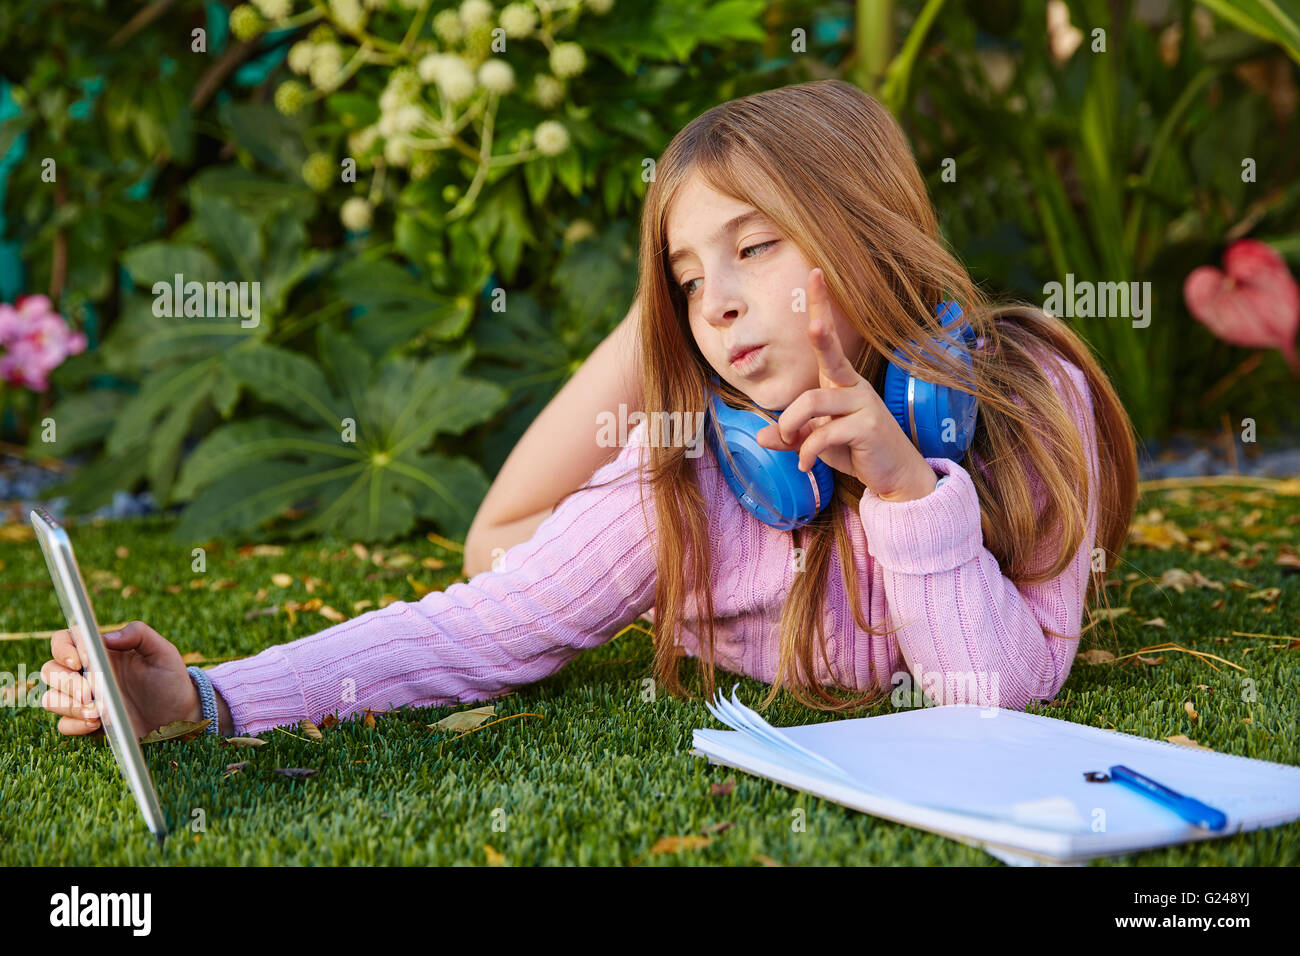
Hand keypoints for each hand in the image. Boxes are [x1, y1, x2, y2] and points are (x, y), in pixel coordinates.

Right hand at [41, 621, 201, 738]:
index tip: (80, 661)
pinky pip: (63, 724)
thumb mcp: (163, 652)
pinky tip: (96, 724)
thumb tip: (106, 637)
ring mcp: (83, 698)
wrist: (178, 715)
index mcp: (100, 651)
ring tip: (97, 712)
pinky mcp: (85, 722)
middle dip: (66, 682)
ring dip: (69, 705)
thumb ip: (139, 634)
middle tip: (91, 693)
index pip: (64, 640)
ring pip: (51, 698)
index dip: (64, 648)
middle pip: (51, 670)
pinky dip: (74, 724)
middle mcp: (86, 672)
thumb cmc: (170, 679)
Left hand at [755, 267, 938, 501]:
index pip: (829, 341)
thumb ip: (791, 438)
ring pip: (812, 402)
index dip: (822, 307)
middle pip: (830, 357)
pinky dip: (807, 452)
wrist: (893, 475)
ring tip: (791, 443)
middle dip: (822, 334)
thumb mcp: (817, 443)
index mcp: (841, 382)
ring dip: (791, 426)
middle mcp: (853, 386)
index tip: (815, 273)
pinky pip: (823, 434)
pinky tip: (806, 465)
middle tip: (815, 320)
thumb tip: (761, 438)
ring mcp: (863, 405)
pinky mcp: (867, 427)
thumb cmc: (854, 451)